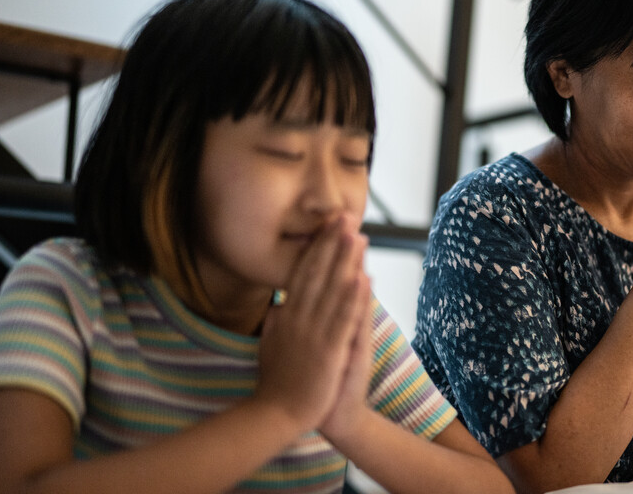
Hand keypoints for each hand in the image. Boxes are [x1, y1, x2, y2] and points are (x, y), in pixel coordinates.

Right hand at [253, 213, 370, 430]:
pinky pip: (343, 320)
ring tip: (357, 236)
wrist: (276, 416)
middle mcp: (298, 318)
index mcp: (287, 316)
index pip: (303, 273)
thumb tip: (276, 306)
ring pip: (332, 290)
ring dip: (346, 262)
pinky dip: (353, 298)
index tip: (328, 225)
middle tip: (345, 216)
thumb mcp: (270, 347)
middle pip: (318, 274)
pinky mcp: (328, 351)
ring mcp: (313, 334)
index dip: (317, 247)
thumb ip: (274, 324)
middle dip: (332, 244)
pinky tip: (362, 278)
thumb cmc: (276, 384)